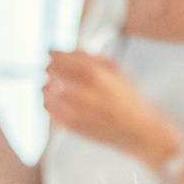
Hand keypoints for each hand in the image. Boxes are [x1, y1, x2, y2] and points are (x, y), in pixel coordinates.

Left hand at [42, 51, 179, 165]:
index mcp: (95, 75)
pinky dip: (48, 103)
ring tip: (53, 85)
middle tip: (51, 69)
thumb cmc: (129, 101)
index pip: (62, 58)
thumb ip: (93, 59)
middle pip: (51, 73)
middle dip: (50, 69)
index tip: (51, 52)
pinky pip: (49, 111)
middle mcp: (83, 92)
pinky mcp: (72, 127)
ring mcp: (75, 112)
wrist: (138, 132)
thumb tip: (70, 51)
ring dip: (47, 85)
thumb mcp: (118, 71)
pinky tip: (56, 101)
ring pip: (46, 92)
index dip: (54, 53)